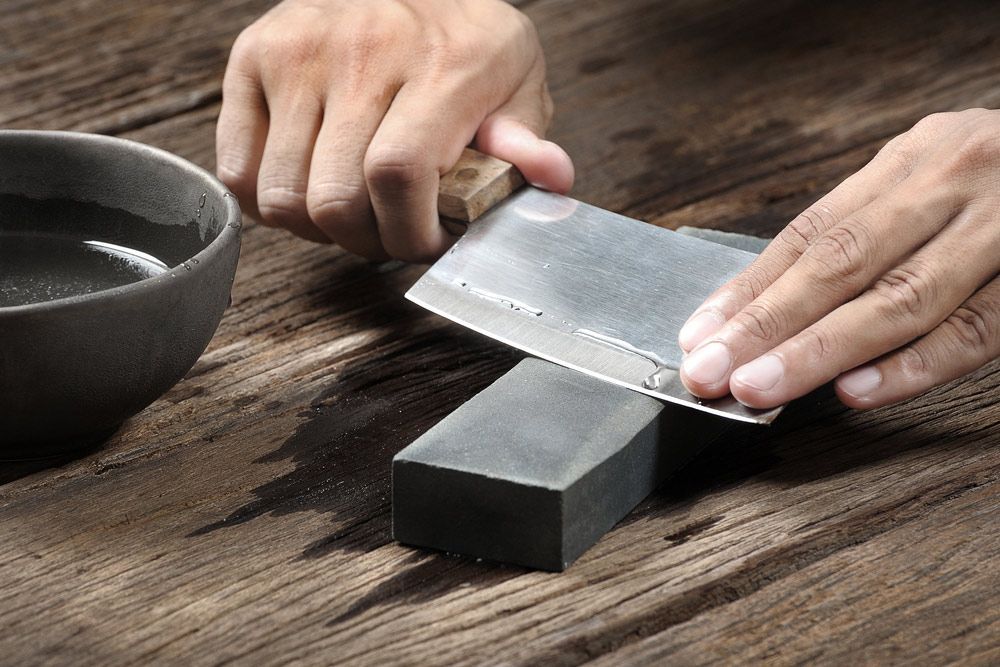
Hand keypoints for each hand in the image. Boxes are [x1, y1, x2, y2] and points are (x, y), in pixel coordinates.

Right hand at [216, 0, 573, 261]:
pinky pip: (237, 172)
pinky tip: (310, 181)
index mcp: (444, 63)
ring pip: (282, 198)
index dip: (407, 234)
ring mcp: (300, 51)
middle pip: (334, 201)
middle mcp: (364, 51)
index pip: (397, 175)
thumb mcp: (516, 77)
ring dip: (319, 227)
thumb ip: (525, 136)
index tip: (426, 241)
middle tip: (390, 230)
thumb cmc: (462, 37)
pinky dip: (270, 201)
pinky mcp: (254, 56)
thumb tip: (551, 176)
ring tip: (352, 206)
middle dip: (367, 241)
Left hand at [678, 108, 999, 409]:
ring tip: (765, 388)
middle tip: (713, 371)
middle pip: (843, 264)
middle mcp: (954, 184)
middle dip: (767, 325)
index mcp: (914, 159)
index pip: (811, 232)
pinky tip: (860, 390)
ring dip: (821, 351)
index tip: (702, 335)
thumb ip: (866, 231)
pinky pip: (975, 330)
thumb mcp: (931, 178)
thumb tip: (770, 305)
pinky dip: (914, 365)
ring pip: (901, 300)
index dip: (750, 289)